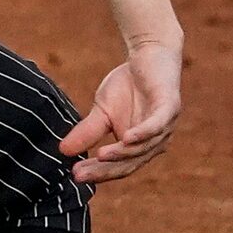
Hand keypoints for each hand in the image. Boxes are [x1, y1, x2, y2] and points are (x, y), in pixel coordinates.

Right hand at [60, 41, 181, 184]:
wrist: (149, 56)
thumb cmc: (127, 87)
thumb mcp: (101, 112)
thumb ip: (87, 132)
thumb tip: (62, 150)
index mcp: (138, 147)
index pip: (118, 166)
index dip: (98, 172)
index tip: (74, 176)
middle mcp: (154, 142)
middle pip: (130, 163)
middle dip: (106, 170)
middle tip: (81, 174)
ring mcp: (164, 127)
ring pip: (144, 148)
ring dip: (122, 154)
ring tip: (100, 156)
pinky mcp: (170, 108)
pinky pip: (156, 125)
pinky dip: (143, 133)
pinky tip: (127, 138)